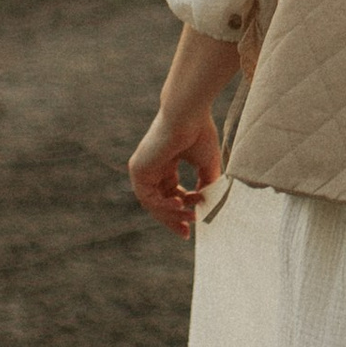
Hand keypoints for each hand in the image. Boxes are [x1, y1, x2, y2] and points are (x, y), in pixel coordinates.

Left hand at [129, 105, 222, 238]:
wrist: (188, 114)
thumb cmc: (199, 132)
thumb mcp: (207, 165)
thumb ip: (205, 185)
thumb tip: (207, 205)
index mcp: (165, 163)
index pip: (169, 193)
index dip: (181, 209)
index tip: (196, 220)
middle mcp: (152, 167)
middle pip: (159, 202)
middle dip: (173, 218)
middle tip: (187, 232)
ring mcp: (142, 169)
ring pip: (153, 203)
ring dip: (172, 214)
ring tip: (191, 217)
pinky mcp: (138, 169)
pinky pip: (148, 198)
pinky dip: (164, 206)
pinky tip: (181, 206)